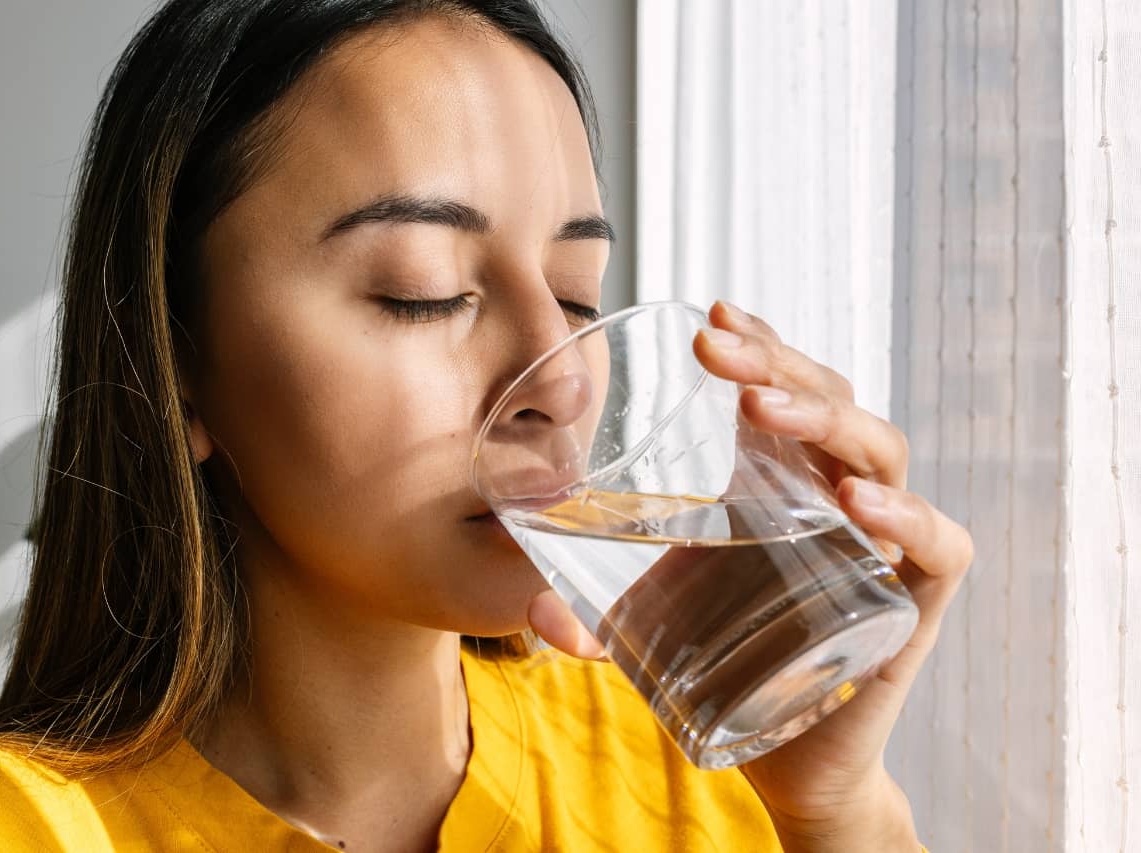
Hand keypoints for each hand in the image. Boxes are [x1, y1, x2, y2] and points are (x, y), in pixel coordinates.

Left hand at [527, 301, 971, 851]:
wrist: (786, 757)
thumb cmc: (729, 666)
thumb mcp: (655, 618)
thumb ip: (592, 612)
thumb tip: (532, 612)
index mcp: (780, 485)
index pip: (783, 388)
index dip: (758, 343)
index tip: (710, 314)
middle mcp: (837, 500)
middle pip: (830, 403)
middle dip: (776, 364)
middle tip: (717, 346)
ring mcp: (881, 546)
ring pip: (880, 454)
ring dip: (825, 420)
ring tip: (761, 405)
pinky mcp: (912, 605)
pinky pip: (938, 548)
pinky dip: (908, 518)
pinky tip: (854, 503)